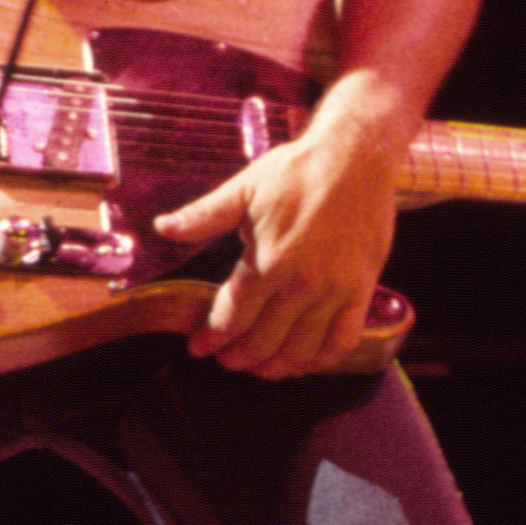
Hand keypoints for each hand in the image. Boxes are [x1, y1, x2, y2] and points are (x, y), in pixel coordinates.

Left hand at [152, 106, 407, 379]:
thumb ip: (204, 215)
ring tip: (261, 368)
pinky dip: (323, 358)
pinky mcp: (363, 288)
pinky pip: (343, 338)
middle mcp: (302, 284)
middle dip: (239, 356)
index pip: (233, 317)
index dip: (212, 338)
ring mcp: (336, 289)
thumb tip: (162, 226)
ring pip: (301, 348)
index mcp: (268, 261)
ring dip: (276, 366)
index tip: (200, 347)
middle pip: (264, 341)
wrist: (356, 156)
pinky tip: (307, 361)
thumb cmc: (298, 170)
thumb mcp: (245, 189)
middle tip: (227, 359)